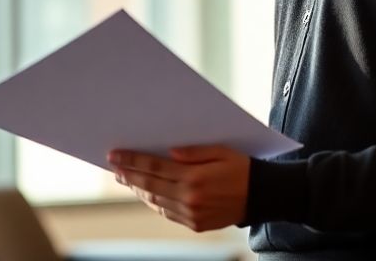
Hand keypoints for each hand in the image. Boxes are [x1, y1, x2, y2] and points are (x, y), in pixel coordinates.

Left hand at [108, 145, 249, 231]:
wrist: (262, 196)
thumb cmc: (241, 168)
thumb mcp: (221, 150)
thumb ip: (194, 151)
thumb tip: (169, 152)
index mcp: (195, 177)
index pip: (154, 167)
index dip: (132, 161)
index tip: (115, 155)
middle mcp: (190, 198)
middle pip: (150, 185)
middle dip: (129, 175)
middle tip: (114, 167)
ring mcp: (192, 214)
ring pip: (156, 201)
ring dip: (139, 190)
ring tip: (126, 179)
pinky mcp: (195, 224)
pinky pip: (167, 213)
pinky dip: (154, 203)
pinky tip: (147, 193)